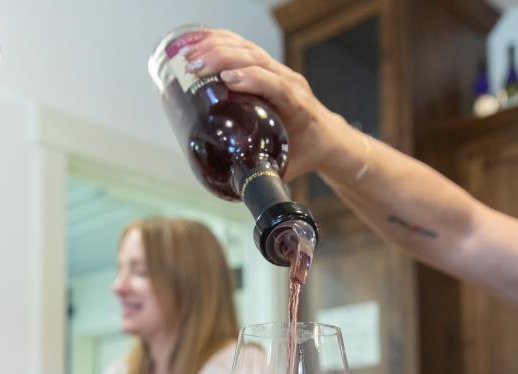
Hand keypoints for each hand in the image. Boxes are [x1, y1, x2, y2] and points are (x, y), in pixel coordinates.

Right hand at [184, 28, 347, 180]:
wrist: (326, 136)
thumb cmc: (307, 151)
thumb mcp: (287, 166)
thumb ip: (264, 175)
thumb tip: (234, 189)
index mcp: (296, 106)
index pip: (275, 86)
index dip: (252, 79)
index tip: (227, 81)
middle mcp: (289, 82)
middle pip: (256, 60)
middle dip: (222, 58)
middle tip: (193, 68)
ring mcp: (279, 71)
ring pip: (249, 49)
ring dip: (218, 48)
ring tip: (190, 56)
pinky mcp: (269, 67)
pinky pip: (246, 47)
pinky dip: (223, 41)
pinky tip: (202, 40)